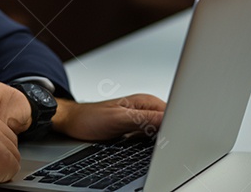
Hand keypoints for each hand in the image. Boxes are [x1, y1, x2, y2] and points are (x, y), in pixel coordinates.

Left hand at [51, 94, 165, 140]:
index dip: (177, 126)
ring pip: (161, 132)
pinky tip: (146, 149)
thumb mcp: (119, 119)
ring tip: (154, 147)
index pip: (172, 113)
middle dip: (170, 134)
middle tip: (165, 147)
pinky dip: (151, 144)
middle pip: (169, 123)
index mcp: (145, 101)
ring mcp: (141, 119)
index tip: (176, 139)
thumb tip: (168, 119)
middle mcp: (145, 108)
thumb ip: (144, 118)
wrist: (73, 122)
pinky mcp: (136, 129)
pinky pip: (151, 137)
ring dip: (160, 140)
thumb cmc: (90, 118)